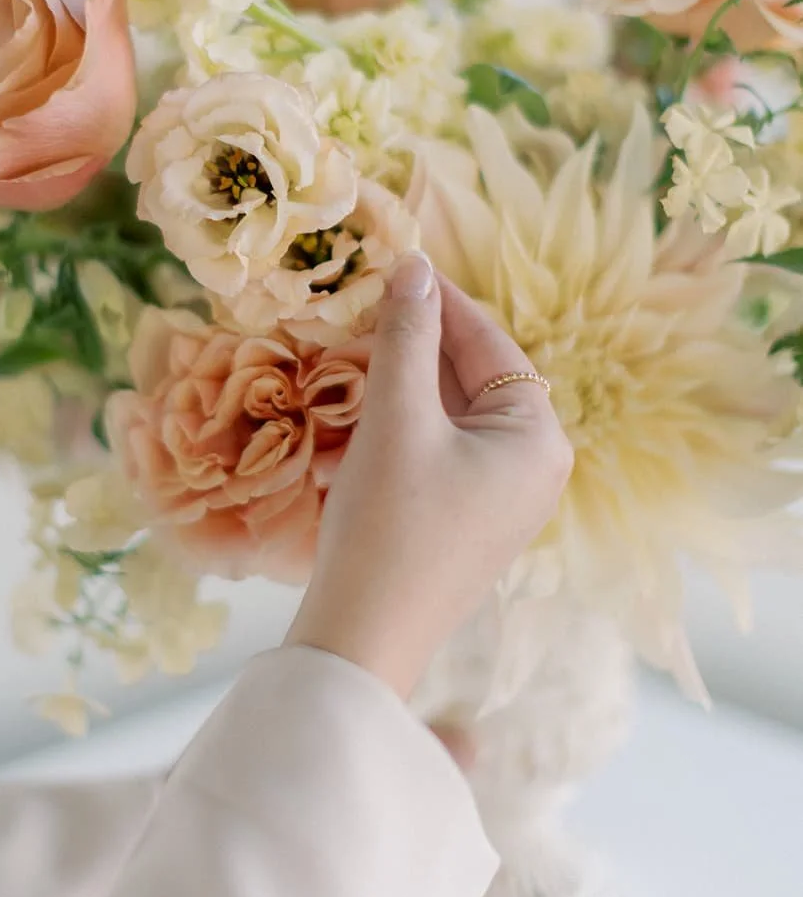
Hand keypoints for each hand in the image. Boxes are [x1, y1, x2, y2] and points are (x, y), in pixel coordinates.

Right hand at [285, 252, 572, 699]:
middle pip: (477, 378)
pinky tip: (364, 403)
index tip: (397, 261)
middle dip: (421, 340)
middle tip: (368, 300)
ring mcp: (503, 499)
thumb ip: (406, 336)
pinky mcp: (468, 520)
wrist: (364, 635)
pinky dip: (406, 420)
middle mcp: (535, 468)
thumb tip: (413, 265)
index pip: (492, 344)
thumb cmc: (389, 524)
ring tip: (357, 344)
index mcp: (539, 440)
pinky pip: (442, 448)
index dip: (441, 300)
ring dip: (408, 379)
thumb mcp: (397, 418)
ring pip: (455, 412)